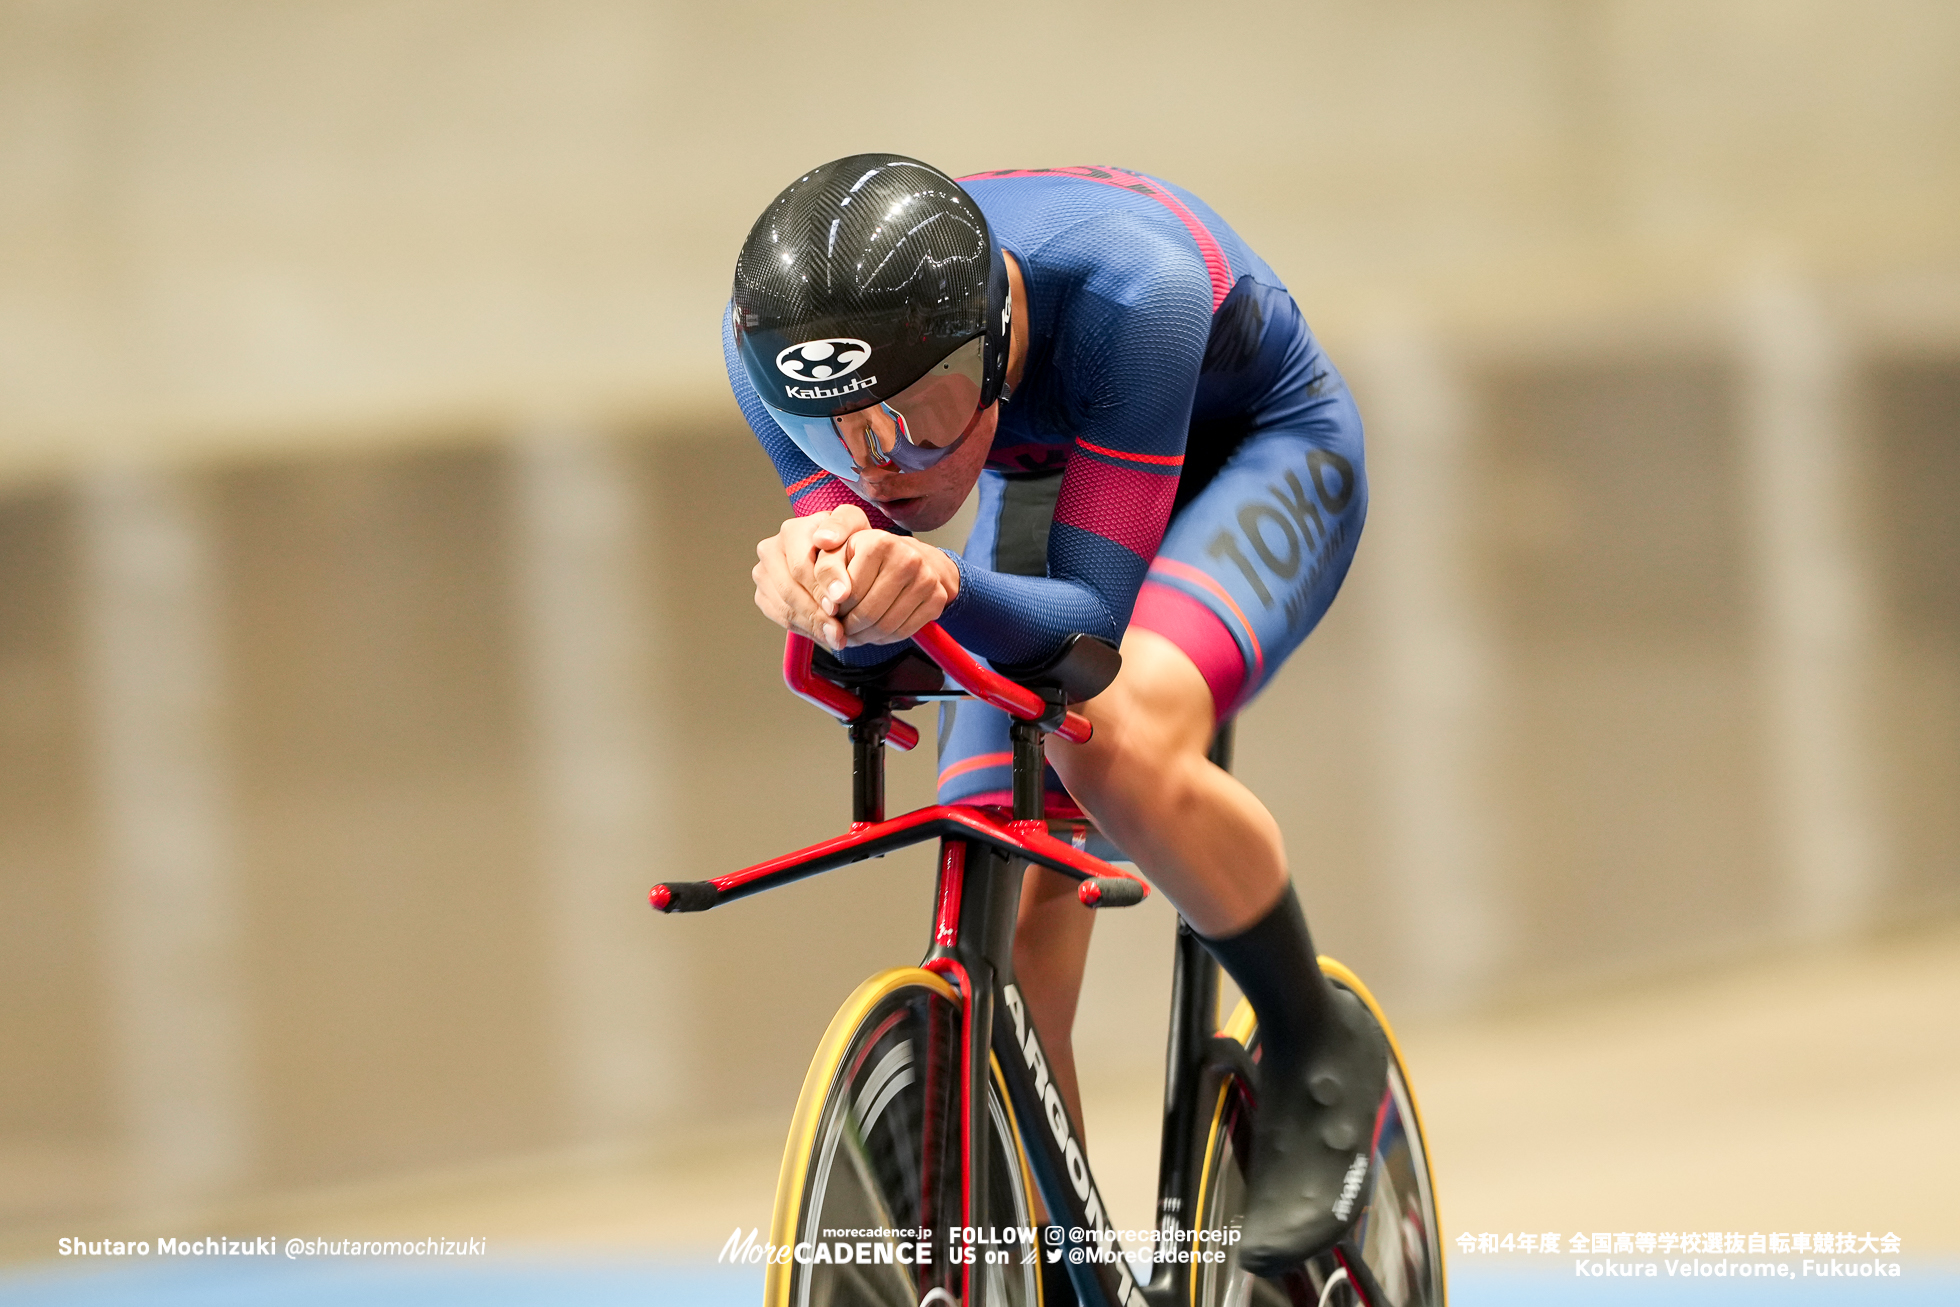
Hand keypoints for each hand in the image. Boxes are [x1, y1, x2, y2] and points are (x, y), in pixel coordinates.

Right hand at [753, 506, 876, 648]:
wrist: (839, 555)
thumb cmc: (847, 539)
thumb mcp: (853, 525)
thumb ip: (842, 525)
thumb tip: (824, 540)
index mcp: (791, 531)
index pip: (800, 565)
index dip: (820, 586)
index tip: (840, 602)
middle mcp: (771, 549)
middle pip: (789, 589)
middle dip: (816, 612)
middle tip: (838, 629)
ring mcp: (763, 574)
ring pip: (784, 607)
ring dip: (811, 626)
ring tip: (835, 637)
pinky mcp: (763, 594)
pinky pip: (780, 617)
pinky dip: (803, 629)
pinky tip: (824, 634)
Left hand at [831, 529, 961, 646]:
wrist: (910, 556)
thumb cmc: (866, 555)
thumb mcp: (838, 552)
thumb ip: (826, 571)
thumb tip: (832, 603)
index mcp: (880, 543)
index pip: (848, 595)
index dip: (834, 610)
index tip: (831, 611)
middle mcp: (908, 558)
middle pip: (868, 613)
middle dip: (849, 628)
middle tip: (841, 629)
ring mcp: (926, 579)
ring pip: (886, 627)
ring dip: (865, 637)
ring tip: (855, 631)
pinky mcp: (937, 599)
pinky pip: (904, 632)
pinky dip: (885, 639)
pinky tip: (875, 630)